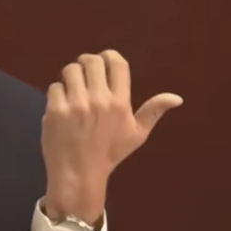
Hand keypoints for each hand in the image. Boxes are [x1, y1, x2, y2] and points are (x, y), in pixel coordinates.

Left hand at [41, 50, 182, 222]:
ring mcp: (76, 105)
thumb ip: (154, 111)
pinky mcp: (56, 110)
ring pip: (70, 70)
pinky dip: (56, 93)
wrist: (80, 174)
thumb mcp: (137, 134)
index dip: (108, 56)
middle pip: (90, 61)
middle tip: (83, 75)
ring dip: (69, 77)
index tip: (102, 61)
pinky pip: (54, 87)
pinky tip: (60, 106)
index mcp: (121, 103)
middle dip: (85, 63)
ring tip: (71, 88)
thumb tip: (177, 98)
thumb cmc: (109, 154)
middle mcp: (99, 100)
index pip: (117, 63)